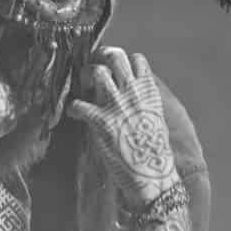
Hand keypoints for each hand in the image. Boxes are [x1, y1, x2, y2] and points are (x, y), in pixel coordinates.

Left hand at [68, 48, 176, 208]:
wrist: (153, 174)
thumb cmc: (155, 152)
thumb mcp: (156, 120)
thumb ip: (144, 103)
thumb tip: (133, 99)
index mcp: (149, 91)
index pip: (136, 60)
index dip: (122, 62)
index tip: (114, 70)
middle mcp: (133, 92)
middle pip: (115, 56)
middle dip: (100, 58)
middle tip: (93, 72)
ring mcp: (117, 104)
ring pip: (97, 71)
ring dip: (86, 76)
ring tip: (83, 88)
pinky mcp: (102, 122)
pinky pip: (78, 104)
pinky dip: (74, 108)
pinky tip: (75, 114)